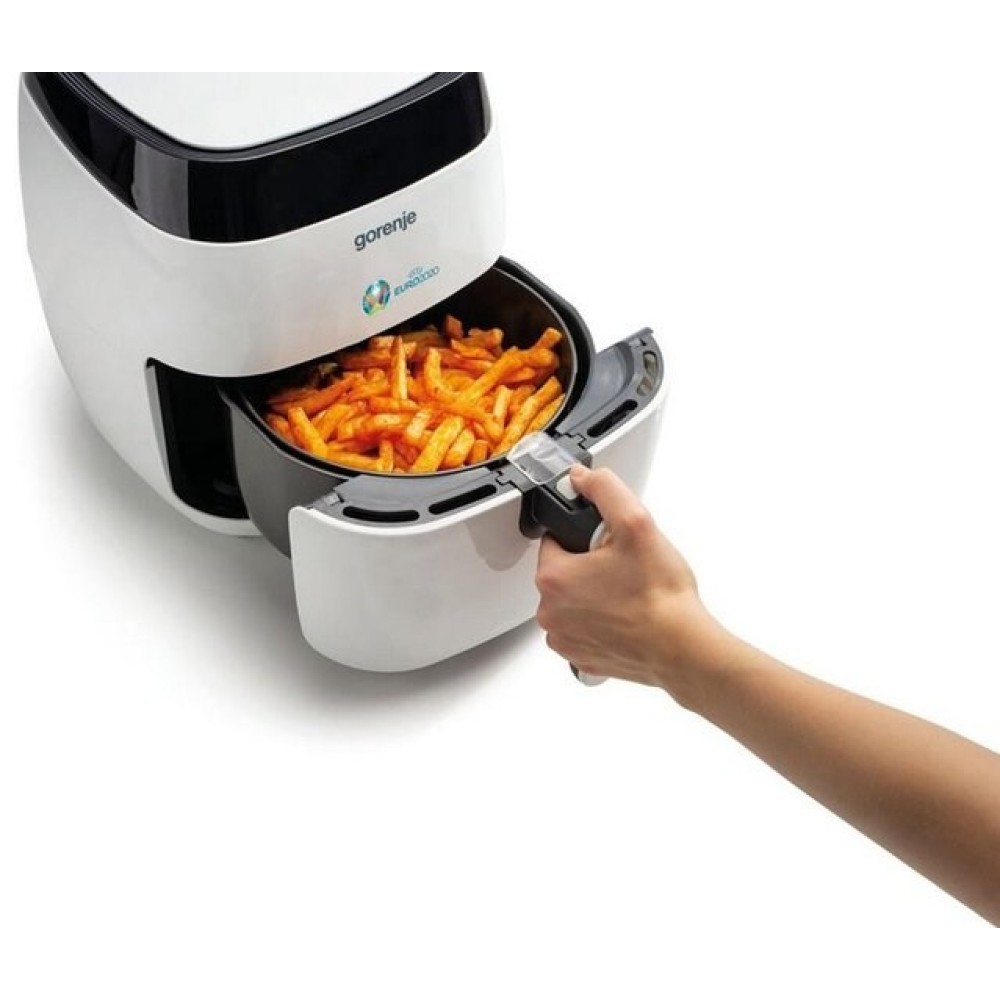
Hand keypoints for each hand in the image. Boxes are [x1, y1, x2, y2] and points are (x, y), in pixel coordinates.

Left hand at [534, 466, 724, 703]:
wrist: (683, 647)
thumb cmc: (660, 596)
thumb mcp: (636, 523)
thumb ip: (604, 490)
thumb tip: (581, 478)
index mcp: (553, 577)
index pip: (554, 539)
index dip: (584, 536)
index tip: (608, 544)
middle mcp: (550, 612)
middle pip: (563, 572)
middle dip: (589, 566)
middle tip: (623, 568)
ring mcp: (564, 639)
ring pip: (572, 602)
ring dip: (592, 595)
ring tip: (627, 594)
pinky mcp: (580, 658)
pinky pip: (581, 630)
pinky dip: (599, 624)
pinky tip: (624, 618)